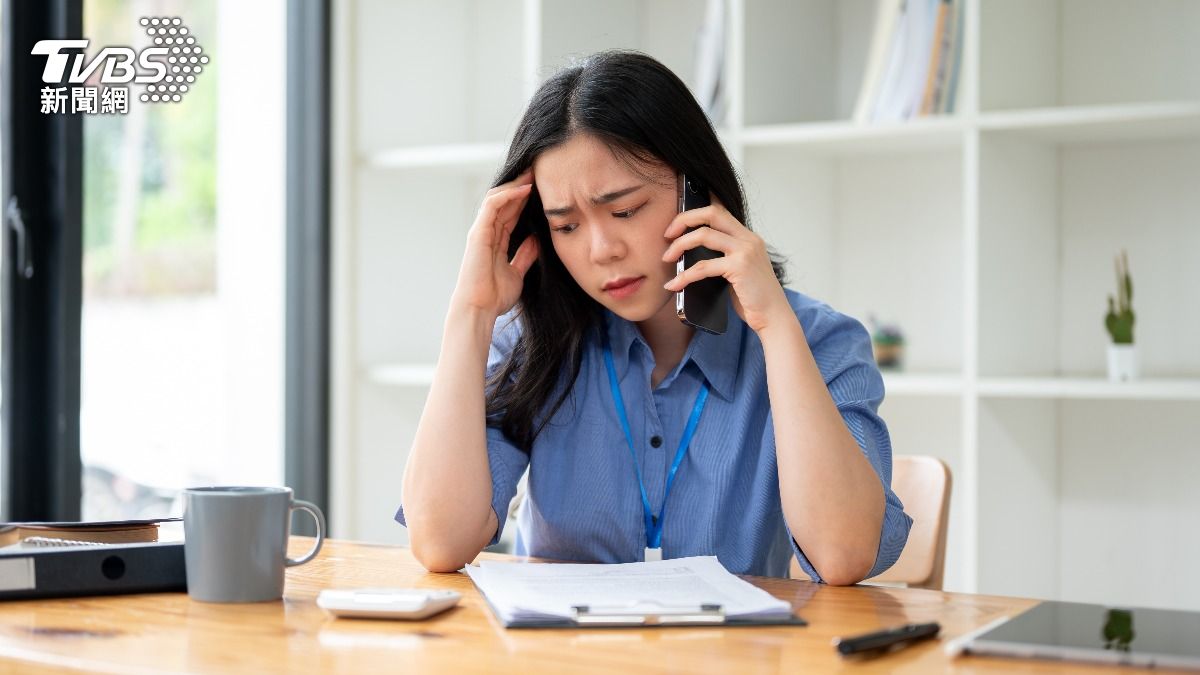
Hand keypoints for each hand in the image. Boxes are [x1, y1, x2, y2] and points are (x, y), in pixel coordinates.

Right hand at [451, 168, 539, 318]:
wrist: (480, 309)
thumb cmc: (495, 296)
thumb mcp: (517, 273)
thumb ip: (525, 256)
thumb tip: (536, 240)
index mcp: (495, 241)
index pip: (511, 213)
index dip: (526, 199)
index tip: (544, 188)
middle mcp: (486, 232)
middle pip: (505, 201)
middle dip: (522, 185)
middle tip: (540, 172)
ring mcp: (481, 231)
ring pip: (497, 197)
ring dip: (515, 184)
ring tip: (533, 174)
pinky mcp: (478, 232)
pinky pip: (492, 205)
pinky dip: (508, 195)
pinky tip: (524, 189)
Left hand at [661, 195, 792, 334]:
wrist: (774, 317)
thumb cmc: (753, 298)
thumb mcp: (739, 271)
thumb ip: (723, 257)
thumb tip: (690, 255)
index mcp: (748, 237)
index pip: (720, 211)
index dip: (696, 212)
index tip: (676, 224)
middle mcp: (748, 239)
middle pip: (711, 213)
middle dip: (684, 220)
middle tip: (667, 235)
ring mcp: (745, 251)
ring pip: (703, 235)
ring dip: (679, 246)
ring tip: (667, 258)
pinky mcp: (739, 267)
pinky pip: (703, 266)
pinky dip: (684, 275)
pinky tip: (674, 285)